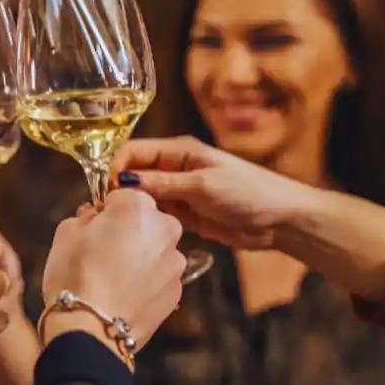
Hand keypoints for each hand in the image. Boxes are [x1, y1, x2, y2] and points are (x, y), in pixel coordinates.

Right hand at [41, 189, 184, 352]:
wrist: (91, 329)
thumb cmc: (74, 274)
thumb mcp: (65, 232)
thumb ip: (86, 216)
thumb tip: (96, 217)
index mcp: (138, 207)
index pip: (123, 195)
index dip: (106, 209)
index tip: (94, 225)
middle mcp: (166, 229)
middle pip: (147, 221)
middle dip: (129, 230)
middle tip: (103, 252)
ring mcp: (176, 263)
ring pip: (156, 250)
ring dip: (140, 257)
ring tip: (114, 279)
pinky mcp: (178, 292)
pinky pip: (159, 277)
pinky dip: (146, 282)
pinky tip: (125, 295)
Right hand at [110, 136, 312, 249]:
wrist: (280, 220)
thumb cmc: (249, 193)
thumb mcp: (202, 185)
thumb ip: (162, 184)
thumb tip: (124, 182)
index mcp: (179, 151)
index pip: (133, 152)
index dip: (115, 168)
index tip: (105, 191)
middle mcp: (174, 168)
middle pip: (133, 173)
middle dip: (118, 189)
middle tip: (104, 212)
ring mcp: (178, 191)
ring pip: (142, 195)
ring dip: (130, 207)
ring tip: (116, 224)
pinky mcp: (184, 213)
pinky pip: (156, 214)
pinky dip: (145, 220)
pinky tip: (135, 232)